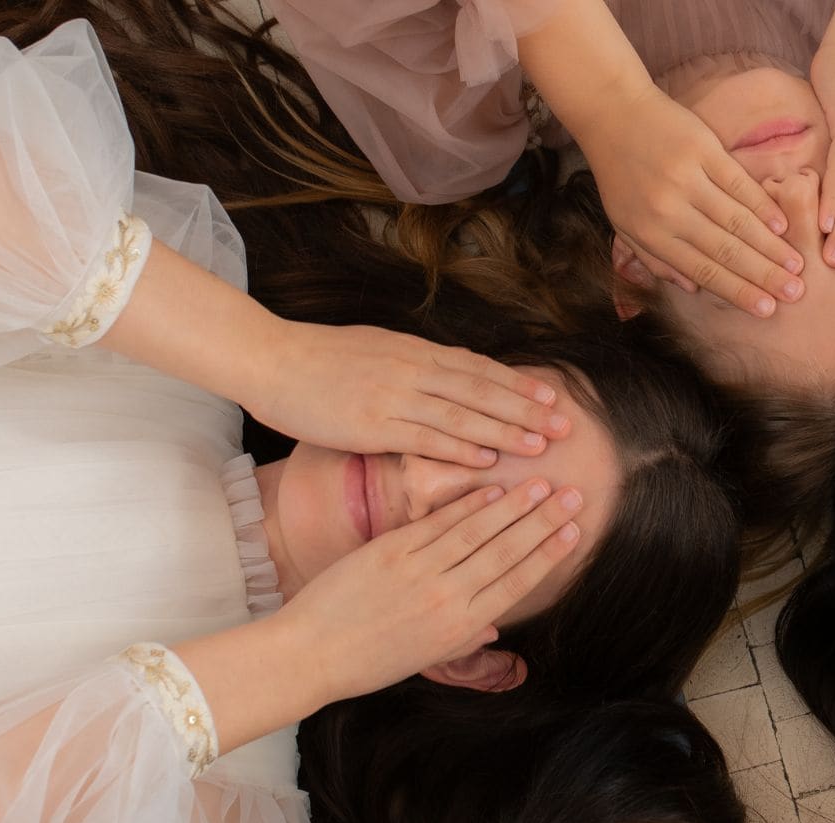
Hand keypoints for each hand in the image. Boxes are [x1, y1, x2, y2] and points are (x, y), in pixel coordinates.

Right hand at [248, 319, 566, 468]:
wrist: (270, 359)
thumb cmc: (318, 359)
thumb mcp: (376, 349)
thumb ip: (412, 363)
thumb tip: (445, 372)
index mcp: (414, 351)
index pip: (478, 368)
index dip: (517, 384)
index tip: (552, 396)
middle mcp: (411, 370)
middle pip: (481, 389)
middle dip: (526, 409)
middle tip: (564, 426)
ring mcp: (393, 396)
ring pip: (462, 414)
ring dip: (504, 430)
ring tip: (539, 447)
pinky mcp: (372, 424)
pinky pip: (425, 437)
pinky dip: (459, 448)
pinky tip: (487, 460)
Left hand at [274, 479, 584, 701]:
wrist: (311, 654)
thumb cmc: (367, 662)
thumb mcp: (423, 659)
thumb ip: (461, 639)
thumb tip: (492, 629)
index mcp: (459, 628)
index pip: (516, 582)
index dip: (549, 554)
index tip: (575, 532)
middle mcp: (446, 597)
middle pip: (507, 551)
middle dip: (544, 521)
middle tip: (574, 495)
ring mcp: (419, 571)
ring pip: (478, 531)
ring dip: (514, 505)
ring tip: (542, 483)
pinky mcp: (390, 551)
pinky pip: (439, 523)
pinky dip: (467, 505)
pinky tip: (491, 489)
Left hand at [571, 94, 806, 315]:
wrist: (613, 114)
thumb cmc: (621, 175)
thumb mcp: (625, 223)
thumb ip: (656, 259)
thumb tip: (693, 290)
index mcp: (650, 233)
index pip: (702, 270)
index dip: (737, 291)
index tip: (766, 308)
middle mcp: (668, 210)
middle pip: (725, 250)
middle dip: (763, 275)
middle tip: (794, 294)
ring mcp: (686, 178)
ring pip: (737, 221)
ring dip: (770, 246)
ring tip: (796, 264)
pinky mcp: (702, 149)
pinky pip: (739, 184)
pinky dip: (762, 206)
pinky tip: (781, 225)